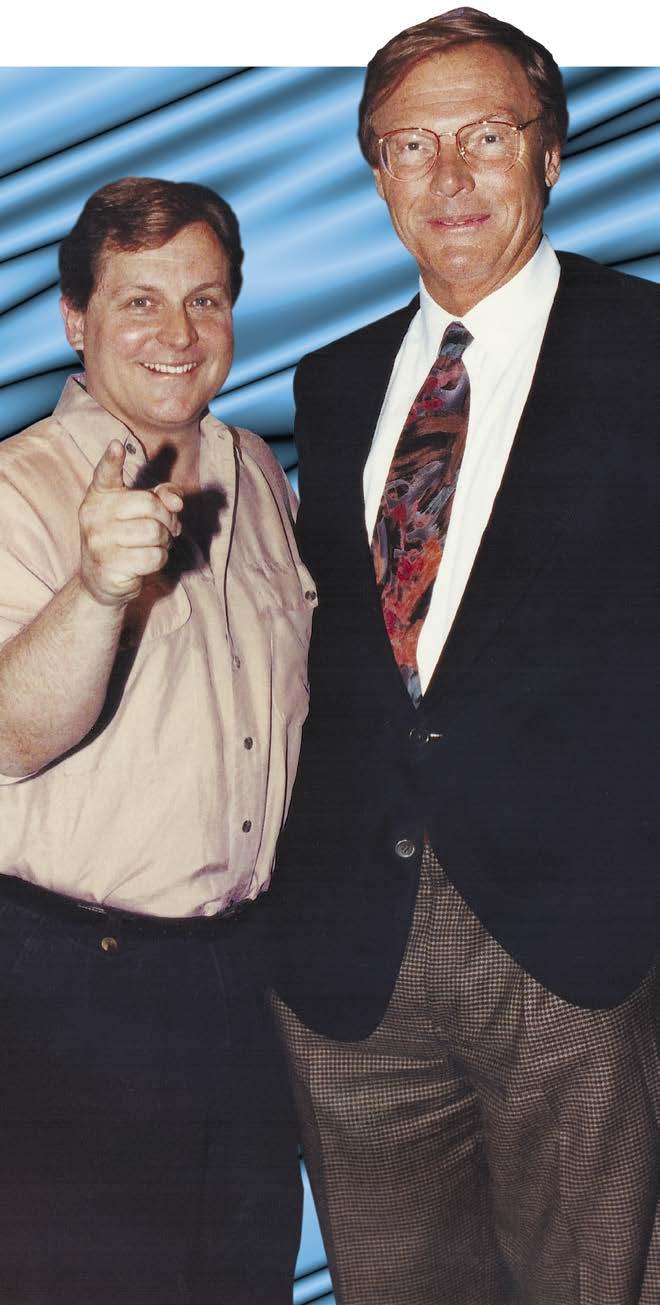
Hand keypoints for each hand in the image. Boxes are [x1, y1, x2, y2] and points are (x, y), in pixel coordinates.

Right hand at [78, 441, 182, 605]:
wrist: (101, 581)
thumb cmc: (126, 539)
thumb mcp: (141, 513)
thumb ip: (161, 497)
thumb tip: (177, 501)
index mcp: (100, 496)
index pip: (104, 474)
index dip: (111, 460)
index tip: (117, 445)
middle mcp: (94, 515)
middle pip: (150, 505)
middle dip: (168, 519)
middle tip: (167, 529)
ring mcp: (99, 541)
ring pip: (155, 532)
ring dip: (165, 541)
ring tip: (156, 545)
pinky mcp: (109, 565)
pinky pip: (154, 556)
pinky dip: (160, 559)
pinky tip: (148, 561)